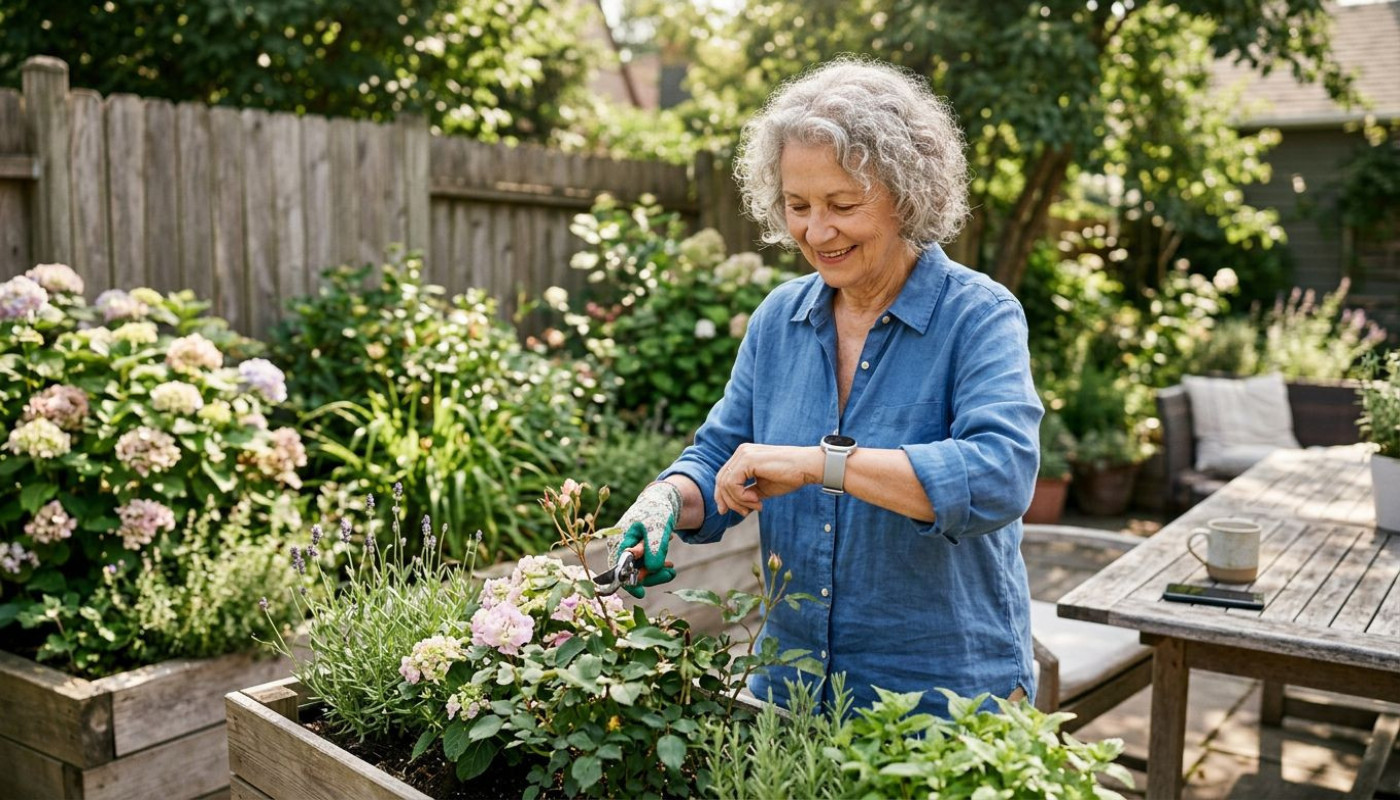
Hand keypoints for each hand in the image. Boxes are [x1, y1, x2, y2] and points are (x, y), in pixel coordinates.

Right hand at [606, 482, 680, 597]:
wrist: (660, 501)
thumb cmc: (656, 511)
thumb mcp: (657, 527)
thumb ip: (654, 546)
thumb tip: (652, 568)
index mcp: (619, 540)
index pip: (618, 567)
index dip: (627, 582)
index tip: (640, 593)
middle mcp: (619, 546)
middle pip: (629, 571)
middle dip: (650, 576)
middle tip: (671, 573)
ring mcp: (627, 549)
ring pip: (638, 569)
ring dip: (655, 572)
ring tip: (671, 568)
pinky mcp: (636, 551)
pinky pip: (644, 565)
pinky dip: (656, 566)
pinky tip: (669, 565)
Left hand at [714, 443, 820, 515]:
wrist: (807, 467)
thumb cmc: (789, 476)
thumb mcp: (762, 488)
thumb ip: (747, 494)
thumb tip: (734, 506)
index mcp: (743, 456)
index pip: (724, 477)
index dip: (724, 497)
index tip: (735, 511)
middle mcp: (741, 452)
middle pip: (721, 481)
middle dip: (729, 501)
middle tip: (745, 513)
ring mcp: (743, 454)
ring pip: (725, 484)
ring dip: (739, 501)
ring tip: (756, 505)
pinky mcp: (747, 459)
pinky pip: (732, 484)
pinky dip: (741, 496)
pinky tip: (756, 500)